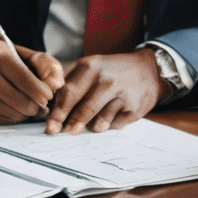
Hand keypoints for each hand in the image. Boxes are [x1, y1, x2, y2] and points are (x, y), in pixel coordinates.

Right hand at [0, 38, 64, 123]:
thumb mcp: (20, 52)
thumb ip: (45, 65)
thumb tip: (57, 85)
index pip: (28, 81)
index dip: (44, 92)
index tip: (47, 95)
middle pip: (25, 103)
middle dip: (37, 105)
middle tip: (38, 101)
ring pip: (17, 115)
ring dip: (25, 111)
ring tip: (23, 100)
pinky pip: (5, 122)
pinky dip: (13, 116)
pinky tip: (10, 105)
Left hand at [43, 51, 164, 134]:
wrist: (149, 70)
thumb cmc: (112, 71)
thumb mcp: (90, 66)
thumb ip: (69, 80)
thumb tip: (47, 102)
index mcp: (89, 67)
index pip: (67, 91)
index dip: (56, 110)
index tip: (48, 123)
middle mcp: (105, 79)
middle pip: (81, 106)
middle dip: (67, 122)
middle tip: (57, 132)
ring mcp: (121, 94)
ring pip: (98, 118)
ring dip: (86, 127)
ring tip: (76, 130)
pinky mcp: (134, 108)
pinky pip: (114, 124)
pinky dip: (106, 126)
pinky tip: (106, 121)